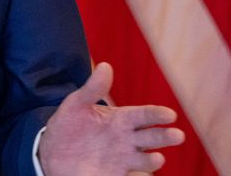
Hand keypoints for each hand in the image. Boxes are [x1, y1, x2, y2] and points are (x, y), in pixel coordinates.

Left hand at [38, 62, 184, 174]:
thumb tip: (105, 65)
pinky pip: (131, 174)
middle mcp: (127, 139)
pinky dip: (139, 173)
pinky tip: (139, 172)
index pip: (144, 115)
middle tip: (177, 135)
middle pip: (151, 137)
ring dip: (153, 160)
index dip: (157, 115)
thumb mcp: (76, 104)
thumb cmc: (68, 125)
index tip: (170, 115)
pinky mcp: (115, 174)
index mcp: (121, 119)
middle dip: (165, 136)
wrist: (52, 151)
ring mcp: (123, 158)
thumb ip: (92, 89)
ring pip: (146, 159)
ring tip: (158, 158)